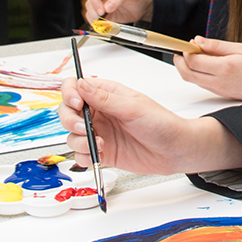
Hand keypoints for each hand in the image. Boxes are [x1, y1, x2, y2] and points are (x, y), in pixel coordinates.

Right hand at [60, 75, 241, 173]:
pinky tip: (99, 154)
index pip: (75, 87)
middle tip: (83, 127)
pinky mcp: (101, 151)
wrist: (174, 150)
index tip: (76, 103)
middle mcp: (99, 112)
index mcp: (106, 94)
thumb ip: (105, 98)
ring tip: (98, 143)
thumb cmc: (161, 123)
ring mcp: (99, 132)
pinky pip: (80, 154)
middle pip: (67, 111)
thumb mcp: (133, 107)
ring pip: (71, 135)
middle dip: (70, 120)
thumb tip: (81, 85)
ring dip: (78, 141)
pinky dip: (84, 156)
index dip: (69, 93)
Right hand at [83, 0, 153, 23]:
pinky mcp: (105, 16)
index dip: (94, 0)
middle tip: (102, 19)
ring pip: (90, 12)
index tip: (101, 10)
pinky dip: (97, 25)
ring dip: (93, 20)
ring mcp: (102, 6)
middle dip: (93, 12)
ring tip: (104, 24)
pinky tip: (104, 27)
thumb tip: (107, 7)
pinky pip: (95, 20)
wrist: (145, 5)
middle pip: (89, 2)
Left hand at [173, 38, 241, 100]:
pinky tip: (203, 64)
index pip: (193, 61)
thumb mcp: (241, 48)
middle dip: (180, 62)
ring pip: (193, 80)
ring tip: (194, 55)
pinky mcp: (221, 93)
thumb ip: (216, 46)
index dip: (186, 51)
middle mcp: (219, 82)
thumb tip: (198, 41)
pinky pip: (202, 84)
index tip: (188, 44)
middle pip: (187, 74)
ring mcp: (219, 90)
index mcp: (224, 68)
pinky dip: (197, 74)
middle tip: (181, 51)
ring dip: (188, 68)